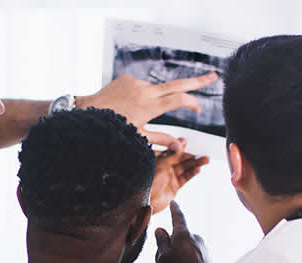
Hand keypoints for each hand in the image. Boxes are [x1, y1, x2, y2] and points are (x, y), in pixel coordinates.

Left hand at [78, 72, 218, 150]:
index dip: (192, 103)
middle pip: (178, 83)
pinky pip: (141, 86)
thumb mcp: (138, 137)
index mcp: (149, 107)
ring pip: (156, 89)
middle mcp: (145, 91)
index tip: (198, 109)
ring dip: (155, 100)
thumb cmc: (113, 129)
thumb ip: (162, 139)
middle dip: (197, 81)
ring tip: (135, 113)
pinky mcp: (127, 78)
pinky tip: (128, 106)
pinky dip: (142, 95)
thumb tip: (181, 147)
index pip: (179, 99)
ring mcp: (136, 82)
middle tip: (214, 76)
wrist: (87, 112)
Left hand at [151, 142, 209, 214]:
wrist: (144, 203)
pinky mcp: (174, 187)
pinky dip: (192, 173)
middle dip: (192, 156)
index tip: (187, 141)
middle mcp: (164, 168)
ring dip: (196, 164)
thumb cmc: (146, 183)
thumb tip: (181, 144)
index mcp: (157, 161)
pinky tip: (198, 169)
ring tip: (206, 160)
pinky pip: (185, 178)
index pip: (171, 151)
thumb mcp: (159, 166)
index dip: (179, 146)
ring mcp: (170, 177)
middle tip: (203, 154)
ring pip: (185, 168)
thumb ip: (170, 156)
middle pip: (181, 159)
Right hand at [155, 201, 211, 262]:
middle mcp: (196, 238)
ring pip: (185, 248)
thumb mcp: (163, 258)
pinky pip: (192, 256)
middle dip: (169, 246)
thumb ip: (161, 242)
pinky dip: (186, 262)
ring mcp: (204, 248)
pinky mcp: (208, 258)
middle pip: (179, 237)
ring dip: (177, 255)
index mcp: (184, 235)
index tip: (174, 203)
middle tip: (162, 262)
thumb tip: (161, 230)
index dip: (174, 210)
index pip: (178, 217)